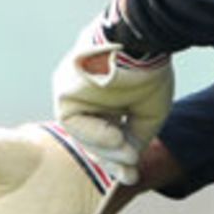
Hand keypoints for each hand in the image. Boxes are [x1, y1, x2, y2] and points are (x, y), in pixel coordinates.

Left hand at [51, 12, 172, 184]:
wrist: (142, 40)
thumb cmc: (149, 70)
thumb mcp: (149, 111)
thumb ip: (138, 136)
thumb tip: (130, 161)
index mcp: (105, 95)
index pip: (107, 132)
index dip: (120, 155)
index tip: (134, 173)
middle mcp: (85, 93)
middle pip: (92, 136)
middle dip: (112, 158)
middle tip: (131, 174)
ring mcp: (72, 90)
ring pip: (83, 133)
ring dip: (107, 148)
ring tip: (130, 151)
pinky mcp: (64, 88)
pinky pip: (74, 121)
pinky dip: (95, 134)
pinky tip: (117, 135)